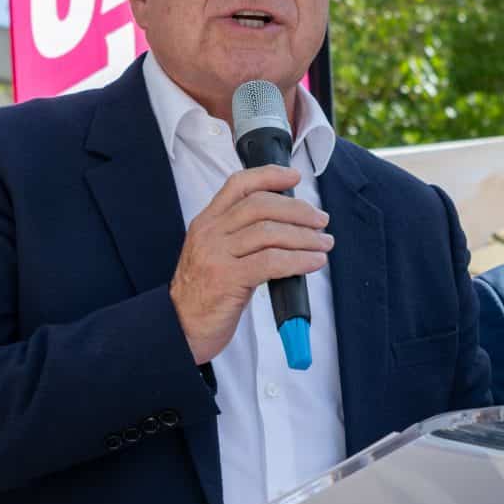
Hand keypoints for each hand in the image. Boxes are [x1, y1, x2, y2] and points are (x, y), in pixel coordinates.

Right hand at [169, 165, 331, 363]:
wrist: (180, 327)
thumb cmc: (201, 295)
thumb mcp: (213, 254)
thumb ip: (239, 236)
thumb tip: (285, 226)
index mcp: (207, 222)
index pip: (239, 185)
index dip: (269, 176)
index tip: (293, 177)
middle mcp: (210, 233)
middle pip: (261, 206)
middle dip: (298, 210)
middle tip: (320, 220)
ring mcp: (217, 255)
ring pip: (270, 232)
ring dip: (305, 236)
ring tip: (323, 243)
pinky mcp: (228, 279)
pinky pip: (272, 262)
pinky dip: (299, 259)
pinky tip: (313, 262)